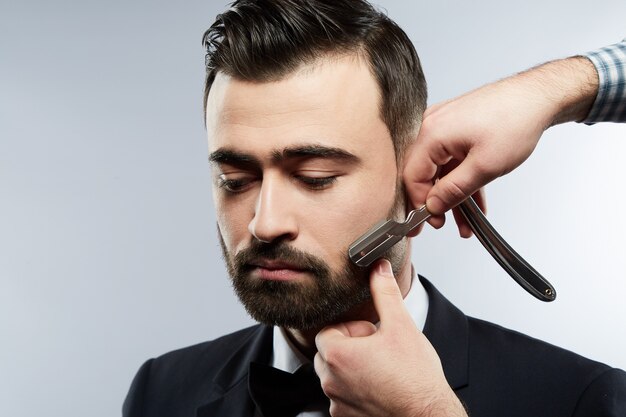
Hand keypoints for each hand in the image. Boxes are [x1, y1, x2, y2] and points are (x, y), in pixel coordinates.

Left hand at [314, 259, 466, 416]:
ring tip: (381, 367)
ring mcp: (336, 402)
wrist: (427, 415)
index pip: (328, 330)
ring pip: (334, 374)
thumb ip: (385, 292)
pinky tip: (379, 386)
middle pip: (328, 351)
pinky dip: (355, 389)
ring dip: (352, 367)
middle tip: (377, 349)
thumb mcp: (401, 325)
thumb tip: (379, 269)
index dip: (352, 329)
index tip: (372, 334)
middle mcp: (330, 381)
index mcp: (336, 355)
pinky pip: (341, 396)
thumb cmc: (415, 377)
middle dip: (350, 346)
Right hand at [403, 56, 597, 237]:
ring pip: (440, 169)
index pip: (412, 176)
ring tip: (466, 221)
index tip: (432, 222)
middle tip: (441, 224)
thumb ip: (454, 190)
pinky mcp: (456, 127)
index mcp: (432, 133)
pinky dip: (461, 179)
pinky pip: (451, 159)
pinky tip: (473, 200)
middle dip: (435, 202)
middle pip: (423, 173)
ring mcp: (444, 125)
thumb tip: (433, 206)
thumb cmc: (516, 121)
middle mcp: (432, 126)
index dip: (420, 203)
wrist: (538, 97)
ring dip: (452, 194)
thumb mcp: (485, 166)